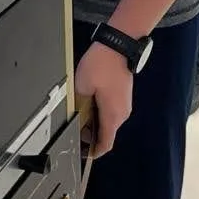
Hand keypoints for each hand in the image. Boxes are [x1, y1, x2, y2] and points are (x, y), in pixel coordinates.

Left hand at [74, 42, 133, 158]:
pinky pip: (110, 111)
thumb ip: (78, 106)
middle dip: (90, 136)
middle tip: (74, 130)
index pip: (105, 144)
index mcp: (113, 115)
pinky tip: (88, 102)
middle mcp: (122, 113)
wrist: (119, 45)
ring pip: (108, 121)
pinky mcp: (122, 95)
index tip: (83, 153)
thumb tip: (75, 118)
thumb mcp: (82, 87)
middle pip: (106, 133)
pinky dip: (99, 112)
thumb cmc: (103, 64)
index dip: (94, 152)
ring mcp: (124, 104)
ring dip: (94, 122)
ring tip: (79, 113)